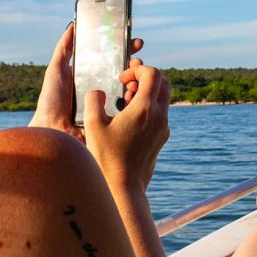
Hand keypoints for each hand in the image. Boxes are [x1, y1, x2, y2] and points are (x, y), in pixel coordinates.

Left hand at [29, 23, 144, 141]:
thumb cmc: (52, 102)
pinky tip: (134, 92)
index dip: (125, 51)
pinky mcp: (114, 121)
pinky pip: (130, 109)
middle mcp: (105, 91)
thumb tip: (72, 25)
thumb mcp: (57, 70)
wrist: (53, 128)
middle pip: (127, 75)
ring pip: (132, 90)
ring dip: (138, 81)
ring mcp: (111, 106)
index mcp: (94, 79)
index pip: (114, 61)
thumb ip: (65, 49)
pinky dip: (135, 100)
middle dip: (136, 66)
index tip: (136, 42)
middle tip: (138, 61)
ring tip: (135, 76)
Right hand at [83, 64, 171, 191]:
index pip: (153, 74)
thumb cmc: (106, 157)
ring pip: (163, 99)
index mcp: (145, 108)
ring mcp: (163, 128)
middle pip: (163, 83)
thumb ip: (94, 100)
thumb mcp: (92, 125)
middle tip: (127, 86)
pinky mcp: (162, 138)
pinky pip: (160, 114)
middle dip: (146, 78)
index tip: (122, 79)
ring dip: (147, 93)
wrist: (123, 186)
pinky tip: (129, 119)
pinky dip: (149, 108)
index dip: (137, 69)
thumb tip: (98, 92)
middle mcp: (159, 116)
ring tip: (125, 103)